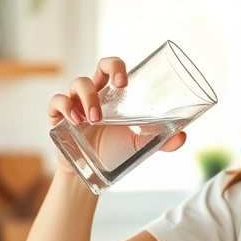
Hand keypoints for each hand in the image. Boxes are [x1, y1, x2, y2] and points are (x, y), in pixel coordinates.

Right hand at [48, 57, 186, 175]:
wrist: (90, 173)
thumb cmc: (114, 151)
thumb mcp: (139, 145)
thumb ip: (161, 140)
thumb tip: (182, 137)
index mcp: (112, 96)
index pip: (113, 68)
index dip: (117, 67)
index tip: (124, 82)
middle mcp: (95, 94)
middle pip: (99, 67)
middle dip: (108, 69)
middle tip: (118, 86)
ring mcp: (75, 103)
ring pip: (78, 84)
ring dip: (88, 98)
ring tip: (95, 119)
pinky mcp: (59, 117)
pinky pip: (57, 102)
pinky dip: (66, 107)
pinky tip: (76, 121)